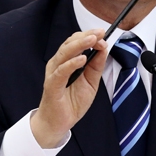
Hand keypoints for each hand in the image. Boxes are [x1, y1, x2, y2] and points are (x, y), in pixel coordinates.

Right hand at [31, 29, 107, 147]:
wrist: (58, 123)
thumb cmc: (72, 102)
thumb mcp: (91, 81)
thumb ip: (96, 65)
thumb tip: (103, 48)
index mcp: (67, 60)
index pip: (77, 42)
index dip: (90, 36)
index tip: (103, 34)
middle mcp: (58, 63)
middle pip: (70, 43)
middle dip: (86, 36)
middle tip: (100, 32)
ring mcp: (54, 73)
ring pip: (65, 53)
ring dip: (80, 45)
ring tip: (93, 40)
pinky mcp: (52, 85)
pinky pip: (61, 71)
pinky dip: (72, 64)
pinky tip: (82, 59)